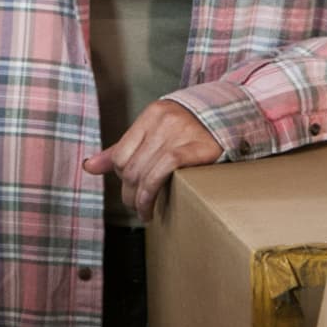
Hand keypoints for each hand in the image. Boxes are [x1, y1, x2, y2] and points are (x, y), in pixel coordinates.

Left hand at [84, 99, 223, 217]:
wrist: (237, 121)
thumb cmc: (195, 131)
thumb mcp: (158, 133)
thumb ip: (124, 148)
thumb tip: (89, 166)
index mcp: (152, 115)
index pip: (119, 153)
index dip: (121, 178)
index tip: (131, 190)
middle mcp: (164, 120)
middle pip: (130, 167)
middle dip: (129, 194)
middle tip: (137, 208)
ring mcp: (181, 132)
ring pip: (144, 173)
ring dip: (140, 200)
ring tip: (145, 212)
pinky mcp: (197, 147)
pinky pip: (163, 171)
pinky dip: (152, 194)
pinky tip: (154, 208)